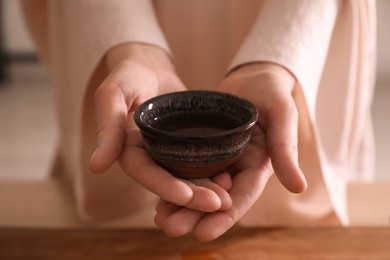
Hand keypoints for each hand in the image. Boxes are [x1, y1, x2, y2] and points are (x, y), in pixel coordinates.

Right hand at [89, 43, 231, 213]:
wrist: (148, 66)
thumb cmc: (127, 76)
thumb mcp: (113, 95)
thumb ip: (107, 128)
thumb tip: (96, 167)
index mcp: (128, 150)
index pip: (145, 173)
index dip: (164, 186)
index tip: (187, 196)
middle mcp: (148, 156)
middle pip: (169, 181)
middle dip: (192, 195)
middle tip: (219, 204)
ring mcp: (168, 152)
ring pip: (186, 176)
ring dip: (206, 189)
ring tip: (228, 199)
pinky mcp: (185, 144)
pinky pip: (198, 162)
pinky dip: (213, 172)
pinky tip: (231, 179)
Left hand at [154, 62, 306, 241]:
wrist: (252, 77)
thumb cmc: (271, 92)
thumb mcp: (281, 115)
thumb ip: (285, 149)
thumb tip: (299, 187)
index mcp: (257, 165)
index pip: (241, 196)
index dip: (224, 216)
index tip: (204, 234)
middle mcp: (236, 168)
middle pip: (215, 198)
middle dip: (194, 215)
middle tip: (170, 229)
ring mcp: (218, 159)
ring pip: (198, 188)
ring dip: (180, 205)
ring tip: (158, 219)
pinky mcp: (203, 149)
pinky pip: (187, 169)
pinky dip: (174, 182)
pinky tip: (157, 195)